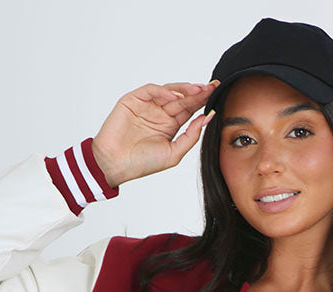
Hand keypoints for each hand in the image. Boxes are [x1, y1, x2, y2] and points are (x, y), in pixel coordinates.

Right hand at [91, 81, 219, 187]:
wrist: (115, 164)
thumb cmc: (142, 163)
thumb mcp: (174, 153)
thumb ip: (191, 136)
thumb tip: (208, 118)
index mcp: (170, 125)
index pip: (190, 109)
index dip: (203, 101)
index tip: (217, 94)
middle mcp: (160, 113)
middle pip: (183, 98)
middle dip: (198, 92)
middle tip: (212, 86)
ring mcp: (147, 105)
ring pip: (169, 91)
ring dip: (184, 89)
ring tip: (198, 89)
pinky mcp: (133, 100)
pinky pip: (151, 90)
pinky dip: (163, 91)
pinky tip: (175, 96)